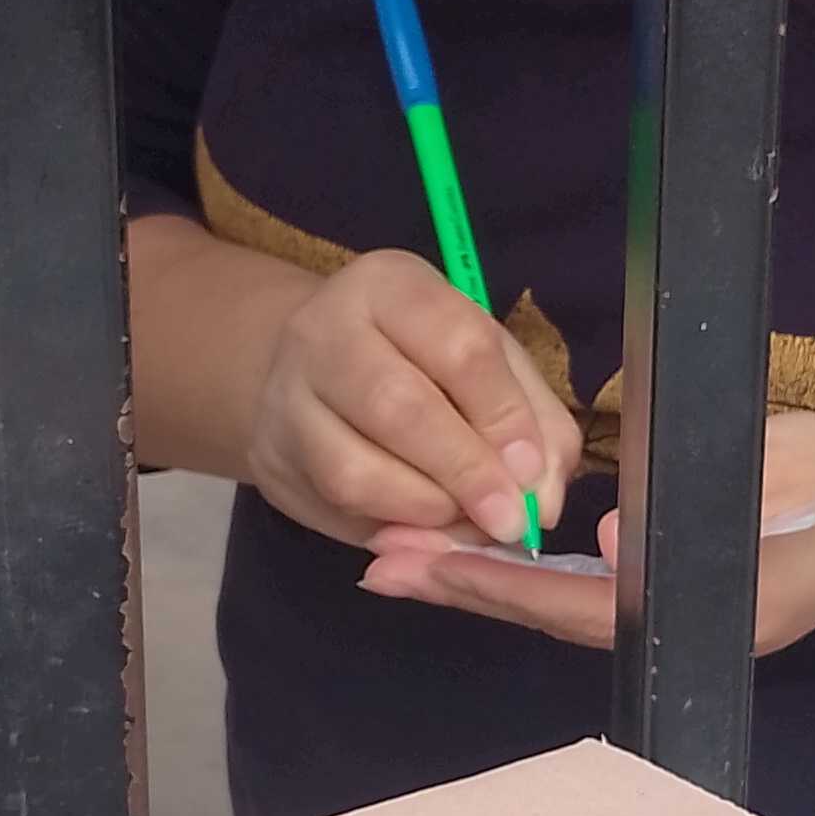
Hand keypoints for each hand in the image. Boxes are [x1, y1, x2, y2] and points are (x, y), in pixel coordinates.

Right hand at [247, 249, 582, 551]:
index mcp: (392, 286)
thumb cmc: (420, 362)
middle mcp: (326, 330)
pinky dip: (394, 529)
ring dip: (426, 510)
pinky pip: (337, 510)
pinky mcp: (271, 458)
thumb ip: (532, 420)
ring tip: (467, 523)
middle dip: (465, 472)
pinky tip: (425, 529)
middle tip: (509, 519)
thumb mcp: (487, 363)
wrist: (309, 371)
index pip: (457, 344)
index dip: (503, 414)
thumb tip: (543, 499)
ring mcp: (287, 397)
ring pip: (354, 472)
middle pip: (398, 407)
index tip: (533, 470)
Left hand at [359, 411, 814, 654]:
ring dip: (479, 585)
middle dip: (463, 589)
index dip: (499, 583)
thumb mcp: (782, 474)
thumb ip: (699, 503)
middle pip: (548, 617)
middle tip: (379, 566)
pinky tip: (472, 558)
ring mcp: (675, 617)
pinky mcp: (673, 597)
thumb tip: (605, 539)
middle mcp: (677, 628)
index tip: (429, 562)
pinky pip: (579, 595)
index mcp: (703, 610)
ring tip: (403, 561)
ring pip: (555, 609)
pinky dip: (520, 578)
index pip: (577, 604)